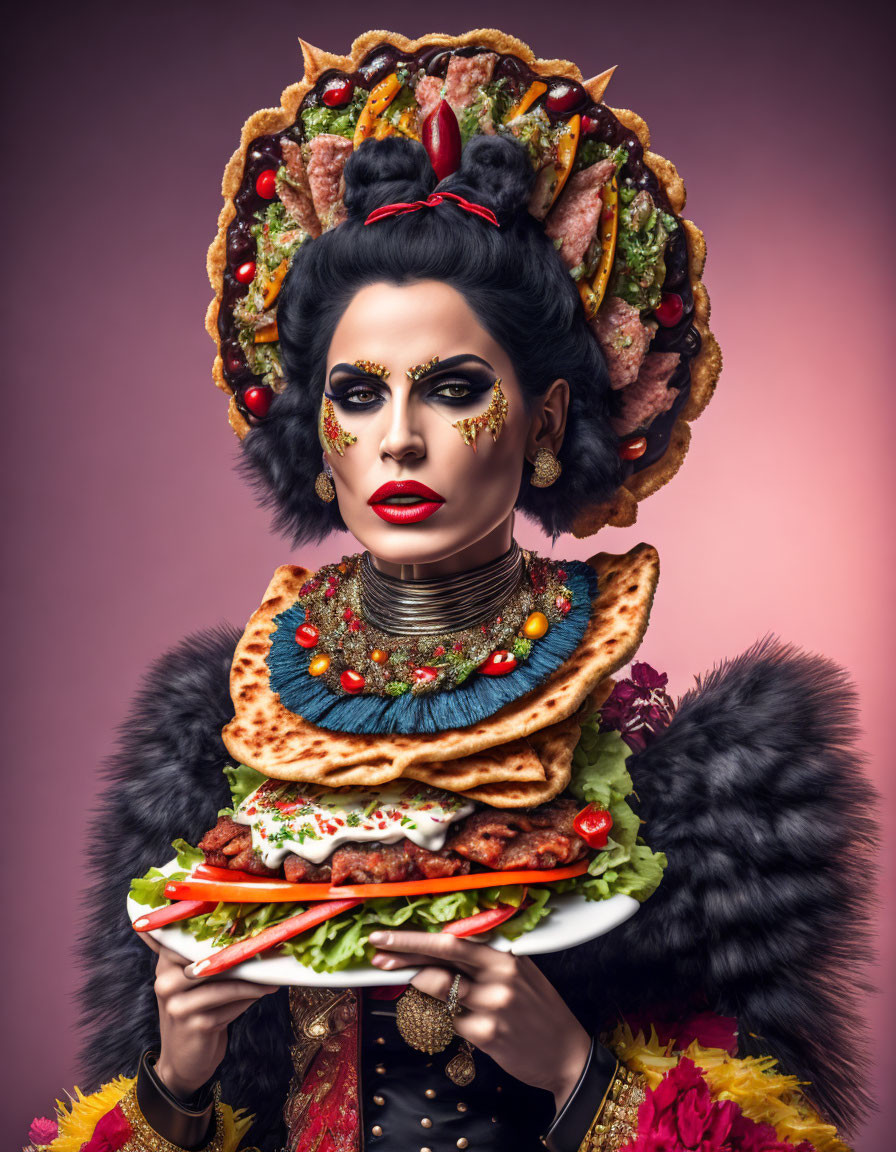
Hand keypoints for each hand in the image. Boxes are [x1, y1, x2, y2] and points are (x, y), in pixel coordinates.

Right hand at [142, 935, 279, 1098]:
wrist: (184, 1060)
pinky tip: (265, 989)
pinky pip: (231, 1002)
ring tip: (272, 970)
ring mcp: (178, 1004)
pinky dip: (251, 995)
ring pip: (224, 980)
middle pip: (208, 956)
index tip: (246, 919)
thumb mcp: (190, 981)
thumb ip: (201, 954)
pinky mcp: (196, 1024)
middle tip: (267, 942)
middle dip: (239, 949)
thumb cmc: (195, 1011)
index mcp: (164, 963)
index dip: (218, 927)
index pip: (187, 934)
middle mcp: (165, 981)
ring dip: (252, 976)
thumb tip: (236, 920)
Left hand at [369, 930, 590, 1110]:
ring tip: (407, 981)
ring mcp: (492, 1006)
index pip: (452, 939)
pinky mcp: (486, 1035)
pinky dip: (443, 1017)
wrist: (566, 1055)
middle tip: (375, 951)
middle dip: (402, 952)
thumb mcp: (520, 973)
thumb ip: (483, 960)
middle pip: (439, 957)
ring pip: (438, 989)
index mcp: (506, 955)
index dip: (415, 937)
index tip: (386, 935)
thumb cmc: (538, 1010)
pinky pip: (449, 1021)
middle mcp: (500, 975)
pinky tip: (451, 1016)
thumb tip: (436, 951)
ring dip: (417, 984)